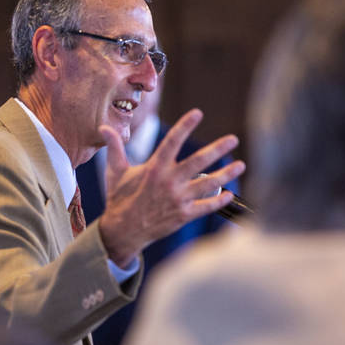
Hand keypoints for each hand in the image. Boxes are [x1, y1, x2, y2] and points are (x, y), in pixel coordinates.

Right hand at [97, 109, 244, 267]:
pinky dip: (219, 201)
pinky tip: (229, 194)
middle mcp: (168, 182)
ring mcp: (178, 199)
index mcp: (154, 168)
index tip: (198, 113)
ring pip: (208, 184)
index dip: (185, 126)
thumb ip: (114, 148)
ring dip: (226, 174)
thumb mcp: (115, 172)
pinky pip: (206, 207)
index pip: (172, 142)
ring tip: (240, 165)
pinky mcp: (183, 215)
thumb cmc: (119, 199)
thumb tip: (104, 129)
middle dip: (218, 149)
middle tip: (233, 139)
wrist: (122, 231)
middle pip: (198, 162)